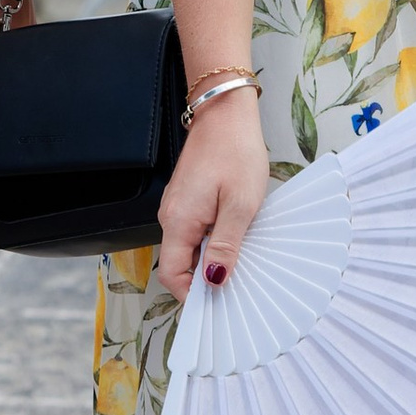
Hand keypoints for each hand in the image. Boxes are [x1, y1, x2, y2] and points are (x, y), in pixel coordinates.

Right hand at [155, 87, 270, 299]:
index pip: (172, 274)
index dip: (193, 294)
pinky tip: (238, 234)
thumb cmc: (235, 152)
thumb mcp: (239, 204)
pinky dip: (214, 239)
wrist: (225, 113)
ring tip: (244, 258)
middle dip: (207, 279)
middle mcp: (171, 216)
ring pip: (190, 247)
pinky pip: (196, 230)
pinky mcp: (189, 198)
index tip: (220, 302)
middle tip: (241, 284)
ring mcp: (179, 206)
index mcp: (178, 221)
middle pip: (181, 264)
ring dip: (213, 257)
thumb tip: (213, 281)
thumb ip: (225, 245)